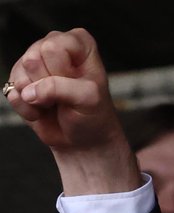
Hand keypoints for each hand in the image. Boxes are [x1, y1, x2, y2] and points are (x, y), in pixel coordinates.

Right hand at [4, 28, 139, 194]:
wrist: (84, 141)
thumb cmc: (93, 116)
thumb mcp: (89, 99)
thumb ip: (60, 87)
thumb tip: (29, 92)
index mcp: (77, 42)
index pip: (54, 47)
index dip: (63, 72)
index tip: (78, 85)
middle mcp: (53, 45)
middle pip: (33, 58)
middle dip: (48, 85)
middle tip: (65, 97)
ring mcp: (34, 61)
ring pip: (20, 74)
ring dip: (38, 99)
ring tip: (55, 104)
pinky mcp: (19, 80)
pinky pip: (12, 91)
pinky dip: (28, 109)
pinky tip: (42, 111)